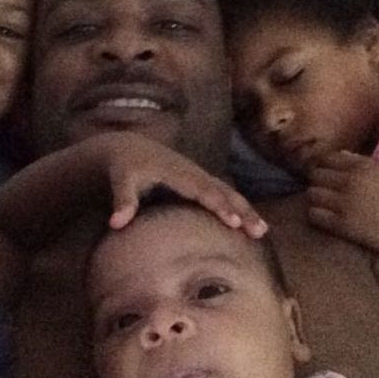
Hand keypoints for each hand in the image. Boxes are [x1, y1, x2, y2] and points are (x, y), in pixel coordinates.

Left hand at [93, 132, 266, 238]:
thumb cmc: (124, 167)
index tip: (234, 222)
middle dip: (242, 210)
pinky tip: (249, 222)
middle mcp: (192, 172)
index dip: (219, 205)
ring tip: (262, 230)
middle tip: (258, 230)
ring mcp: (197, 175)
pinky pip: (223, 192)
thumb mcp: (120, 180)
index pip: (202, 190)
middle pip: (222, 191)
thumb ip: (122, 200)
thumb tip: (116, 224)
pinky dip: (238, 205)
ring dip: (246, 209)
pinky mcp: (198, 180)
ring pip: (227, 191)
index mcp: (176, 172)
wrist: (128, 147)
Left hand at [306, 150, 378, 257]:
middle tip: (324, 192)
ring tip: (324, 206)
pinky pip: (314, 214)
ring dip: (315, 199)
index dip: (323, 167)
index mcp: (362, 166)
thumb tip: (339, 154)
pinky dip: (316, 216)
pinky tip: (326, 219)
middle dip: (317, 183)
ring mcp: (344, 202)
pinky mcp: (341, 224)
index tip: (326, 176)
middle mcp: (350, 180)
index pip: (326, 158)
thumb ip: (361, 163)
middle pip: (314, 175)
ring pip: (311, 193)